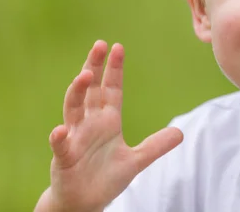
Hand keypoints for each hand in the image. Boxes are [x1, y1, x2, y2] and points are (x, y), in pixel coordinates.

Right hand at [35, 41, 183, 211]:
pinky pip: (60, 145)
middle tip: (99, 45)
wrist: (84, 203)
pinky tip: (59, 129)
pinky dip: (59, 137)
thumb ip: (156, 145)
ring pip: (73, 109)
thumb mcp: (137, 160)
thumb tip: (181, 132)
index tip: (117, 47)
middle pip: (91, 89)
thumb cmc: (106, 178)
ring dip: (77, 92)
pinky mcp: (64, 157)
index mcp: (107, 121)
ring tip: (84, 75)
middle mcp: (89, 123)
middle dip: (94, 67)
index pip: (111, 88)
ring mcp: (75, 138)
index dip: (114, 68)